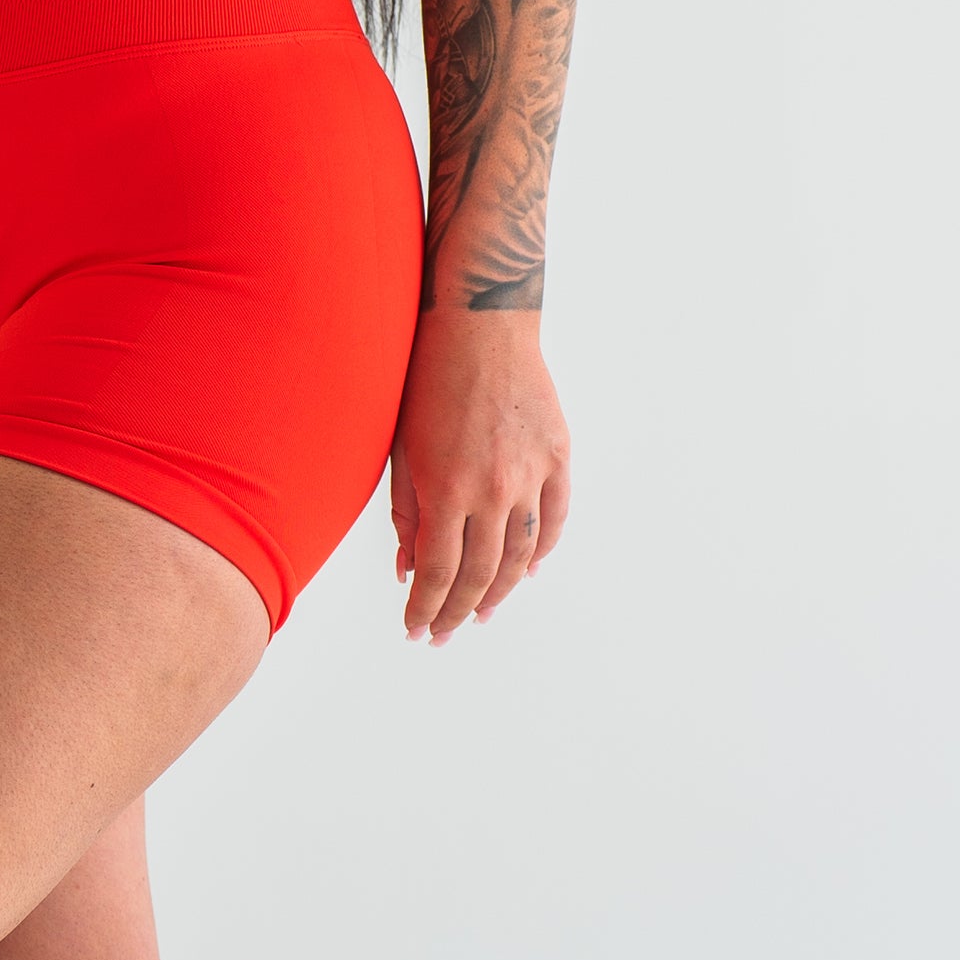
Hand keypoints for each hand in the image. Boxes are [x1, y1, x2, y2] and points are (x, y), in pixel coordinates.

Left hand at [389, 307, 569, 644]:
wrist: (479, 324)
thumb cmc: (424, 382)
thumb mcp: (400, 451)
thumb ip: (406, 515)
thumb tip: (409, 572)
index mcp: (445, 489)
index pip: (436, 572)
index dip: (425, 609)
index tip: (415, 630)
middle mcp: (492, 489)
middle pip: (478, 574)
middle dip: (457, 612)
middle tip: (443, 635)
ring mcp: (531, 473)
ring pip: (521, 555)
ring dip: (499, 592)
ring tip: (481, 613)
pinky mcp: (558, 455)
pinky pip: (555, 519)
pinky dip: (541, 552)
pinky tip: (524, 573)